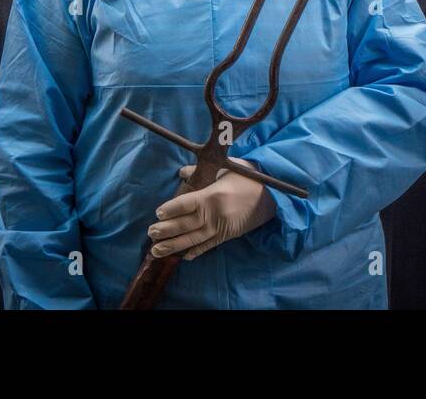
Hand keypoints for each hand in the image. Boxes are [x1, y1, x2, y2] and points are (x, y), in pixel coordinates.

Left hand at [147, 162, 276, 260]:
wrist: (274, 197)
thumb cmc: (250, 178)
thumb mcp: (227, 168)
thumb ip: (202, 172)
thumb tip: (182, 172)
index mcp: (213, 195)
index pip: (186, 204)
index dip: (170, 209)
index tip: (158, 213)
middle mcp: (215, 214)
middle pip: (186, 224)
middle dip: (167, 231)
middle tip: (151, 234)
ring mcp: (221, 228)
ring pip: (194, 239)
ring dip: (174, 245)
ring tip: (157, 250)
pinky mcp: (228, 236)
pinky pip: (209, 246)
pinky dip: (196, 252)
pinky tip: (184, 257)